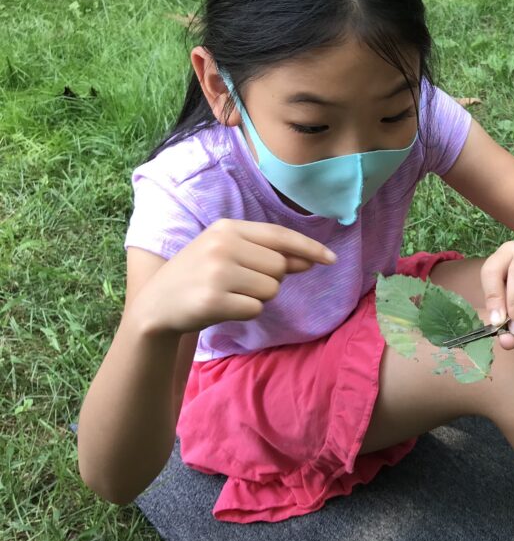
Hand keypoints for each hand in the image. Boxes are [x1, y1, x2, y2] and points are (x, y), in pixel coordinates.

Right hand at [130, 219, 336, 334]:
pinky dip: (245, 312)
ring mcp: (216, 272)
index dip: (308, 248)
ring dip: (257, 297)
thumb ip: (268, 254)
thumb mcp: (228, 254)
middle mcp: (222, 245)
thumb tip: (311, 259)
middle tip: (241, 283)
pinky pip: (255, 309)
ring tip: (229, 293)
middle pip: (279, 267)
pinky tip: (222, 307)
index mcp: (227, 228)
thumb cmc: (200, 277)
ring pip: (271, 289)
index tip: (331, 259)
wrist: (156, 306)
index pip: (279, 236)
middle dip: (270, 280)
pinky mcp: (213, 300)